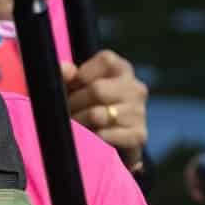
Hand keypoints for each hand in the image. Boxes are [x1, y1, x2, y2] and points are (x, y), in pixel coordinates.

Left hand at [65, 49, 147, 168]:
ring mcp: (139, 111)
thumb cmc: (87, 107)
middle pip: (98, 90)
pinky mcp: (138, 135)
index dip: (82, 75)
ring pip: (97, 115)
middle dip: (75, 103)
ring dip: (79, 123)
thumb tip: (65, 70)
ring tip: (74, 126)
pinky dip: (90, 138)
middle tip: (67, 113)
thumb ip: (67, 75)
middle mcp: (135, 87)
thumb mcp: (74, 88)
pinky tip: (87, 139)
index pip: (106, 60)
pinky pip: (104, 136)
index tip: (72, 88)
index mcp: (122, 69)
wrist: (107, 144)